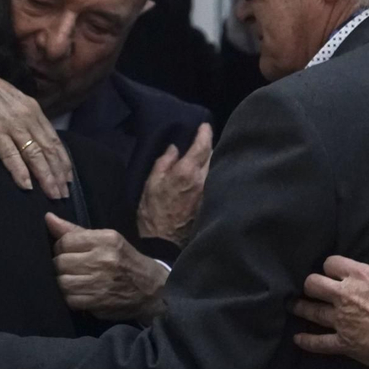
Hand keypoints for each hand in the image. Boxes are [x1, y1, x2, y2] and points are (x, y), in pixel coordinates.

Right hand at [0, 49, 72, 199]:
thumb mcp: (11, 102)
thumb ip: (23, 117)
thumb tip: (32, 136)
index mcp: (33, 110)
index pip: (54, 140)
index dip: (63, 161)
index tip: (69, 179)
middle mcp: (27, 117)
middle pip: (48, 150)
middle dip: (59, 174)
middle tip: (64, 195)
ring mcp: (11, 124)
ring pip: (34, 154)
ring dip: (46, 177)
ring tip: (52, 195)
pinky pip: (10, 154)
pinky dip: (20, 172)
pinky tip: (27, 186)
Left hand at [45, 213, 167, 321]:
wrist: (152, 290)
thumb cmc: (126, 261)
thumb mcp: (107, 240)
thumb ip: (76, 231)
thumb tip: (48, 218)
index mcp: (106, 239)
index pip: (66, 241)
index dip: (60, 247)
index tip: (67, 252)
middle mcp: (103, 259)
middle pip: (60, 262)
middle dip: (60, 266)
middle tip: (70, 267)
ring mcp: (100, 282)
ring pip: (62, 282)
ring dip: (64, 282)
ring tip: (74, 280)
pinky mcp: (98, 302)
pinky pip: (70, 299)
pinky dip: (71, 297)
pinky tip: (80, 293)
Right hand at [138, 123, 212, 245]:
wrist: (163, 242)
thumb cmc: (153, 212)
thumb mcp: (152, 182)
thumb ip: (164, 162)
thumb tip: (174, 148)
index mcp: (187, 172)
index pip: (203, 145)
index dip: (205, 133)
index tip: (205, 126)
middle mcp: (204, 180)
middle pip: (214, 155)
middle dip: (209, 146)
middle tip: (203, 141)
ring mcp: (211, 193)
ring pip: (216, 169)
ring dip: (212, 161)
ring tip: (205, 157)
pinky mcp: (212, 204)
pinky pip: (216, 182)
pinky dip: (212, 175)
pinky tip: (206, 176)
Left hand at [291, 256, 368, 368]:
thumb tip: (367, 281)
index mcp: (359, 276)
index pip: (331, 263)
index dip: (331, 267)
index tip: (332, 273)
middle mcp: (344, 295)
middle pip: (313, 284)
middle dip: (311, 284)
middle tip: (312, 288)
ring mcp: (340, 319)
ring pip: (312, 310)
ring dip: (302, 308)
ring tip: (294, 306)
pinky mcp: (343, 342)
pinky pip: (319, 343)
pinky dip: (307, 342)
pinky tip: (298, 339)